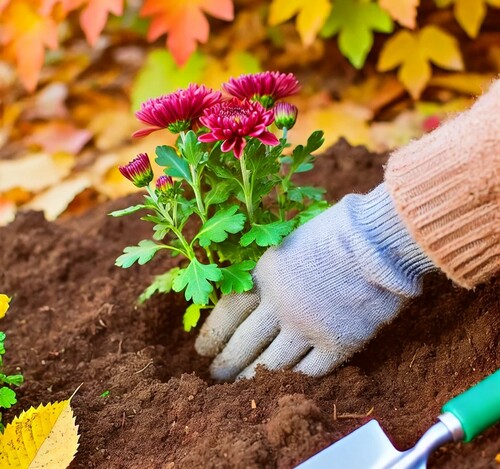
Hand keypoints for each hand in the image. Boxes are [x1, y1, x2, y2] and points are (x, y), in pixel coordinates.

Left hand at [195, 183, 435, 380]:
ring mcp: (308, 327)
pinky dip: (294, 380)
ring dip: (253, 380)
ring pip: (271, 365)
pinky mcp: (338, 343)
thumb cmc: (335, 232)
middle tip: (216, 378)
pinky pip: (310, 372)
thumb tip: (250, 294)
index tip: (202, 351)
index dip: (211, 337)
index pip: (226, 314)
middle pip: (243, 346)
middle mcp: (280, 305)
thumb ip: (268, 272)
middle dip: (225, 367)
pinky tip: (284, 385)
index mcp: (264, 275)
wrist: (379, 240)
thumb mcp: (289, 243)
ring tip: (243, 389)